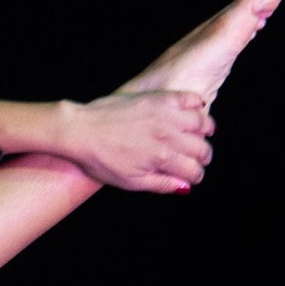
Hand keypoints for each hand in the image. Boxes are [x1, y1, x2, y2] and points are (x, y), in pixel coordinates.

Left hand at [48, 84, 214, 194]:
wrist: (79, 130)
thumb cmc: (100, 159)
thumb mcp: (129, 181)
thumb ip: (160, 184)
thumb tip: (186, 187)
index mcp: (162, 157)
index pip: (194, 170)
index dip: (196, 176)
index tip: (191, 176)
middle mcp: (168, 135)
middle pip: (202, 148)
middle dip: (203, 158)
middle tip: (197, 159)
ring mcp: (164, 114)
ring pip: (202, 122)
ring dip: (205, 131)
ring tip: (200, 135)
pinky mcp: (158, 98)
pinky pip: (189, 98)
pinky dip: (197, 104)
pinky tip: (194, 111)